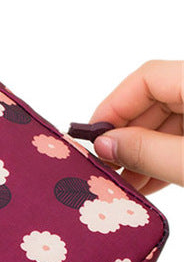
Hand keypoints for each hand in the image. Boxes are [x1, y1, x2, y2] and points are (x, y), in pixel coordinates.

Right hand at [89, 60, 182, 192]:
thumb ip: (147, 152)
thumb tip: (106, 145)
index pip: (146, 78)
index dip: (113, 107)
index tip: (92, 138)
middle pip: (155, 101)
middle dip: (126, 137)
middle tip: (106, 167)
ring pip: (169, 122)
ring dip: (142, 153)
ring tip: (124, 182)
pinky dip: (163, 158)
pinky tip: (147, 183)